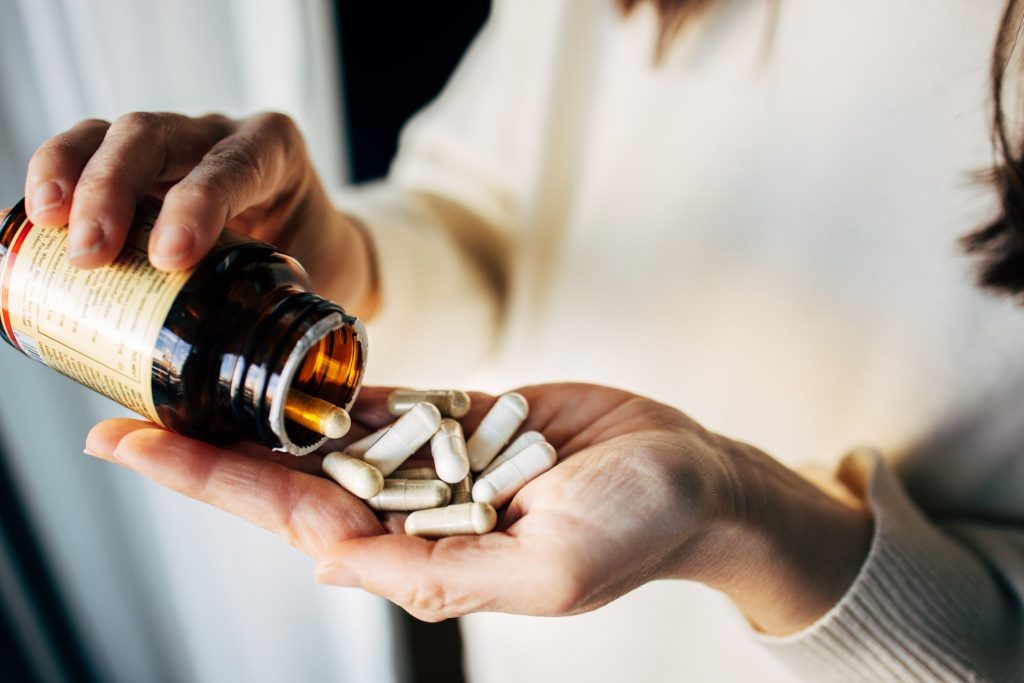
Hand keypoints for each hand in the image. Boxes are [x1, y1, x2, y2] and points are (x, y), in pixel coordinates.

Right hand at [24, 112, 376, 316]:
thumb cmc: (317, 263)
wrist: (319, 244)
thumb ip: (297, 326)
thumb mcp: (320, 285)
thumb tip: (266, 394)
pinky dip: (57, 173)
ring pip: (114, 134)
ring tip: (48, 224)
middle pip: (157, 136)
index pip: (234, 164)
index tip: (169, 258)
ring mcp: (177, 142)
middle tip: (92, 254)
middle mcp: (222, 137)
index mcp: (277, 154)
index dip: (197, 202)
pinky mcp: (141, 161)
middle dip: (114, 188)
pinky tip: (38, 217)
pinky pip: (88, 149)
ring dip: (73, 174)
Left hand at [84, 384, 871, 632]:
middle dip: (210, 451)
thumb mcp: (550, 569)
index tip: (139, 451)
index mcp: (425, 555)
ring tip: (185, 385)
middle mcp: (416, 511)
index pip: (297, 519)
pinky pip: (384, 401)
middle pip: (290, 476)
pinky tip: (277, 370)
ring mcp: (435, 461)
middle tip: (126, 417)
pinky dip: (329, 387)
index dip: (216, 486)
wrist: (690, 471)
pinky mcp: (463, 417)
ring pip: (327, 435)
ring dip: (257, 414)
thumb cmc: (636, 526)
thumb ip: (443, 575)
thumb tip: (334, 567)